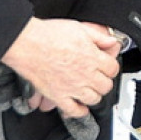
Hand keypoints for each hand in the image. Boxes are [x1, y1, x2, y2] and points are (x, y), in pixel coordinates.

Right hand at [1, 18, 120, 118]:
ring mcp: (71, 87)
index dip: (111, 67)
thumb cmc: (49, 35)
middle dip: (105, 82)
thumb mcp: (80, 28)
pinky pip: (73, 110)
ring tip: (92, 90)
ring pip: (93, 99)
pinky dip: (80, 111)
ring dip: (95, 95)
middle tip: (100, 78)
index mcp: (92, 57)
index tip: (107, 66)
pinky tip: (81, 108)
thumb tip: (111, 41)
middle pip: (106, 86)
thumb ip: (98, 37)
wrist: (27, 44)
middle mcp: (84, 74)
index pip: (113, 69)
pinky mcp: (57, 96)